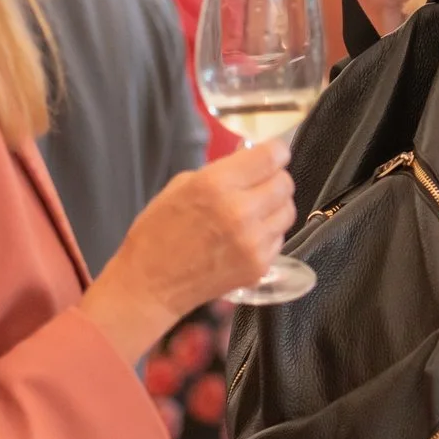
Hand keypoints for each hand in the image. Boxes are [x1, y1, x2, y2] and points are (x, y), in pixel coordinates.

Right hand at [81, 140, 297, 362]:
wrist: (150, 286)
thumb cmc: (157, 231)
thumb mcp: (180, 186)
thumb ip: (219, 171)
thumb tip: (248, 161)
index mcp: (216, 184)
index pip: (272, 155)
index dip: (274, 152)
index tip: (271, 155)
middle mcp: (240, 211)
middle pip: (286, 182)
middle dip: (274, 179)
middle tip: (258, 186)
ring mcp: (253, 241)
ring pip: (288, 210)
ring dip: (274, 207)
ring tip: (253, 213)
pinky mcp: (260, 266)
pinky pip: (280, 238)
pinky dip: (268, 234)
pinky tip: (246, 238)